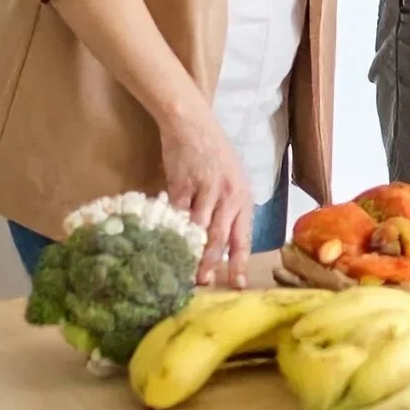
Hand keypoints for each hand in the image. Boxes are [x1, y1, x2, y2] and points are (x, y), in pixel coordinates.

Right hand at [158, 104, 256, 287]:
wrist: (193, 124)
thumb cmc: (214, 154)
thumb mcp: (231, 181)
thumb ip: (227, 210)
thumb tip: (218, 244)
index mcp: (243, 197)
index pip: (243, 236)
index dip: (240, 262)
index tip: (238, 285)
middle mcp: (228, 196)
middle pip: (220, 237)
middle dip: (212, 264)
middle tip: (204, 284)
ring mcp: (205, 190)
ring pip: (198, 229)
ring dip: (191, 253)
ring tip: (184, 273)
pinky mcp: (182, 184)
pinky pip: (177, 213)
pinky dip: (172, 231)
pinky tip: (166, 245)